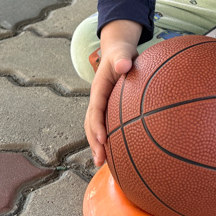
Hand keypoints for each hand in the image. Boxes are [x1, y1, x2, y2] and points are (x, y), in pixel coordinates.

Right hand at [84, 19, 141, 167]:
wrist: (118, 52)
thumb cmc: (122, 54)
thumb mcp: (122, 52)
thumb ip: (123, 58)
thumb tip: (124, 65)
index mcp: (99, 88)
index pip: (96, 109)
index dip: (98, 125)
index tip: (104, 139)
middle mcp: (97, 99)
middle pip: (91, 123)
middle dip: (94, 142)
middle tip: (100, 160)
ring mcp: (101, 105)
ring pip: (94, 128)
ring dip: (96, 145)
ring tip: (101, 163)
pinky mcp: (107, 109)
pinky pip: (103, 126)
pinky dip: (105, 140)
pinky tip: (113, 153)